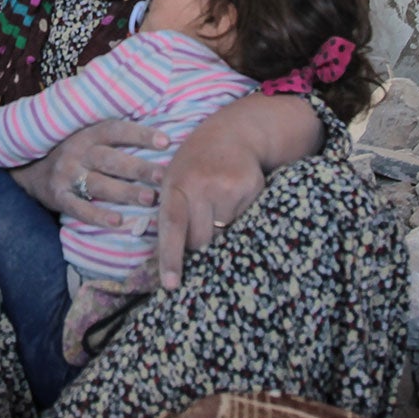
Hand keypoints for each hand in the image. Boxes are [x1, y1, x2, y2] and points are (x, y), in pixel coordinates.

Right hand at [11, 119, 168, 230]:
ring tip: (149, 198)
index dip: (140, 134)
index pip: (116, 130)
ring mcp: (67, 175)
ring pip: (99, 184)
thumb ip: (115, 136)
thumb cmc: (73, 152)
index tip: (166, 142)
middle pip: (111, 159)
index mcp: (87, 133)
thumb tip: (162, 136)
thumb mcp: (87, 135)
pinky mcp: (58, 197)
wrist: (29, 168)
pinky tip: (117, 221)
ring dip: (125, 192)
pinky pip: (79, 208)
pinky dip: (97, 216)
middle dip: (139, 168)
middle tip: (164, 176)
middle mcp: (77, 152)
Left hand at [153, 93, 316, 290]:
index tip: (171, 284)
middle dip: (197, 244)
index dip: (171, 257)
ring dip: (219, 231)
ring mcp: (228, 187)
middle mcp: (201, 185)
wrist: (234, 133)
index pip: (172, 226)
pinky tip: (234, 199)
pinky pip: (243, 222)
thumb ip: (170, 211)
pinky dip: (237, 219)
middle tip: (200, 226)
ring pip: (223, 234)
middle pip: (200, 240)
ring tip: (217, 205)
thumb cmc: (195, 163)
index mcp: (176, 184)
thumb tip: (166, 256)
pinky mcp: (252, 188)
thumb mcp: (173, 177)